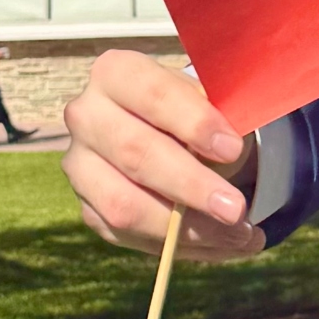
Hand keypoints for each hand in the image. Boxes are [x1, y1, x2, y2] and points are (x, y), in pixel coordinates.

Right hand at [62, 49, 262, 262]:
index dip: (194, 122)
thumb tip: (232, 152)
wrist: (168, 132)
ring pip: (125, 204)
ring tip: (239, 235)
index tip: (233, 149)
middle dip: (191, 185)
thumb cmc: (194, 109)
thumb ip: (221, 117)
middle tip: (236, 209)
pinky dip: (180, 246)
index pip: (154, 94)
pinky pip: (129, 235)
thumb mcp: (211, 100)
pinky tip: (221, 244)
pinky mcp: (87, 207)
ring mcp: (79, 166)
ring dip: (187, 228)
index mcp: (116, 73)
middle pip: (136, 153)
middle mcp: (86, 116)